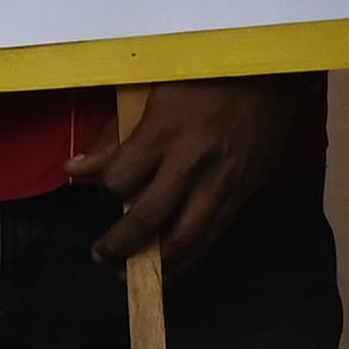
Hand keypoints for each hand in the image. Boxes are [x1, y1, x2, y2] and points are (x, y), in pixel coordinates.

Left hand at [72, 80, 290, 270]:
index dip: (104, 190)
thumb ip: (113, 134)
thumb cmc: (204, 76)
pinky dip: (190, 257)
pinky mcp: (241, 193)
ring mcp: (219, 182)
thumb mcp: (151, 91)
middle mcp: (190, 163)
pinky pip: (213, 235)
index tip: (104, 189)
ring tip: (132, 272)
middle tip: (101, 255)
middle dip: (119, 244)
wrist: (272, 76)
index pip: (119, 180)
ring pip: (183, 238)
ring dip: (155, 263)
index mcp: (162, 132)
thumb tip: (75, 170)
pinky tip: (172, 267)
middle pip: (147, 218)